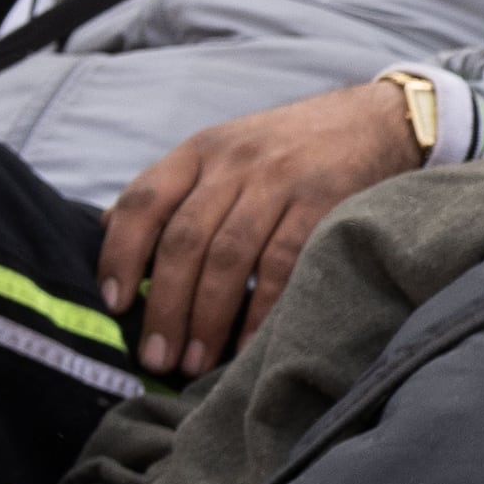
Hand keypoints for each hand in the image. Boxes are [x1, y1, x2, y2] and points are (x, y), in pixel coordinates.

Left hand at [98, 79, 416, 377]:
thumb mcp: (223, 151)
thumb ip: (172, 189)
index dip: (120, 254)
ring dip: (207, 316)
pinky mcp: (324, 204)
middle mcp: (234, 163)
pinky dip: (262, 309)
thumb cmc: (290, 149)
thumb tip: (108, 229)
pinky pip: (284, 264)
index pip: (143, 201)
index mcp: (200, 151)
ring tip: (194, 362)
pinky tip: (248, 344)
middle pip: (185, 240)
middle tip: (156, 357)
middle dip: (165, 305)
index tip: (114, 304)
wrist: (375, 122)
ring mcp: (281, 183)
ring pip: (230, 256)